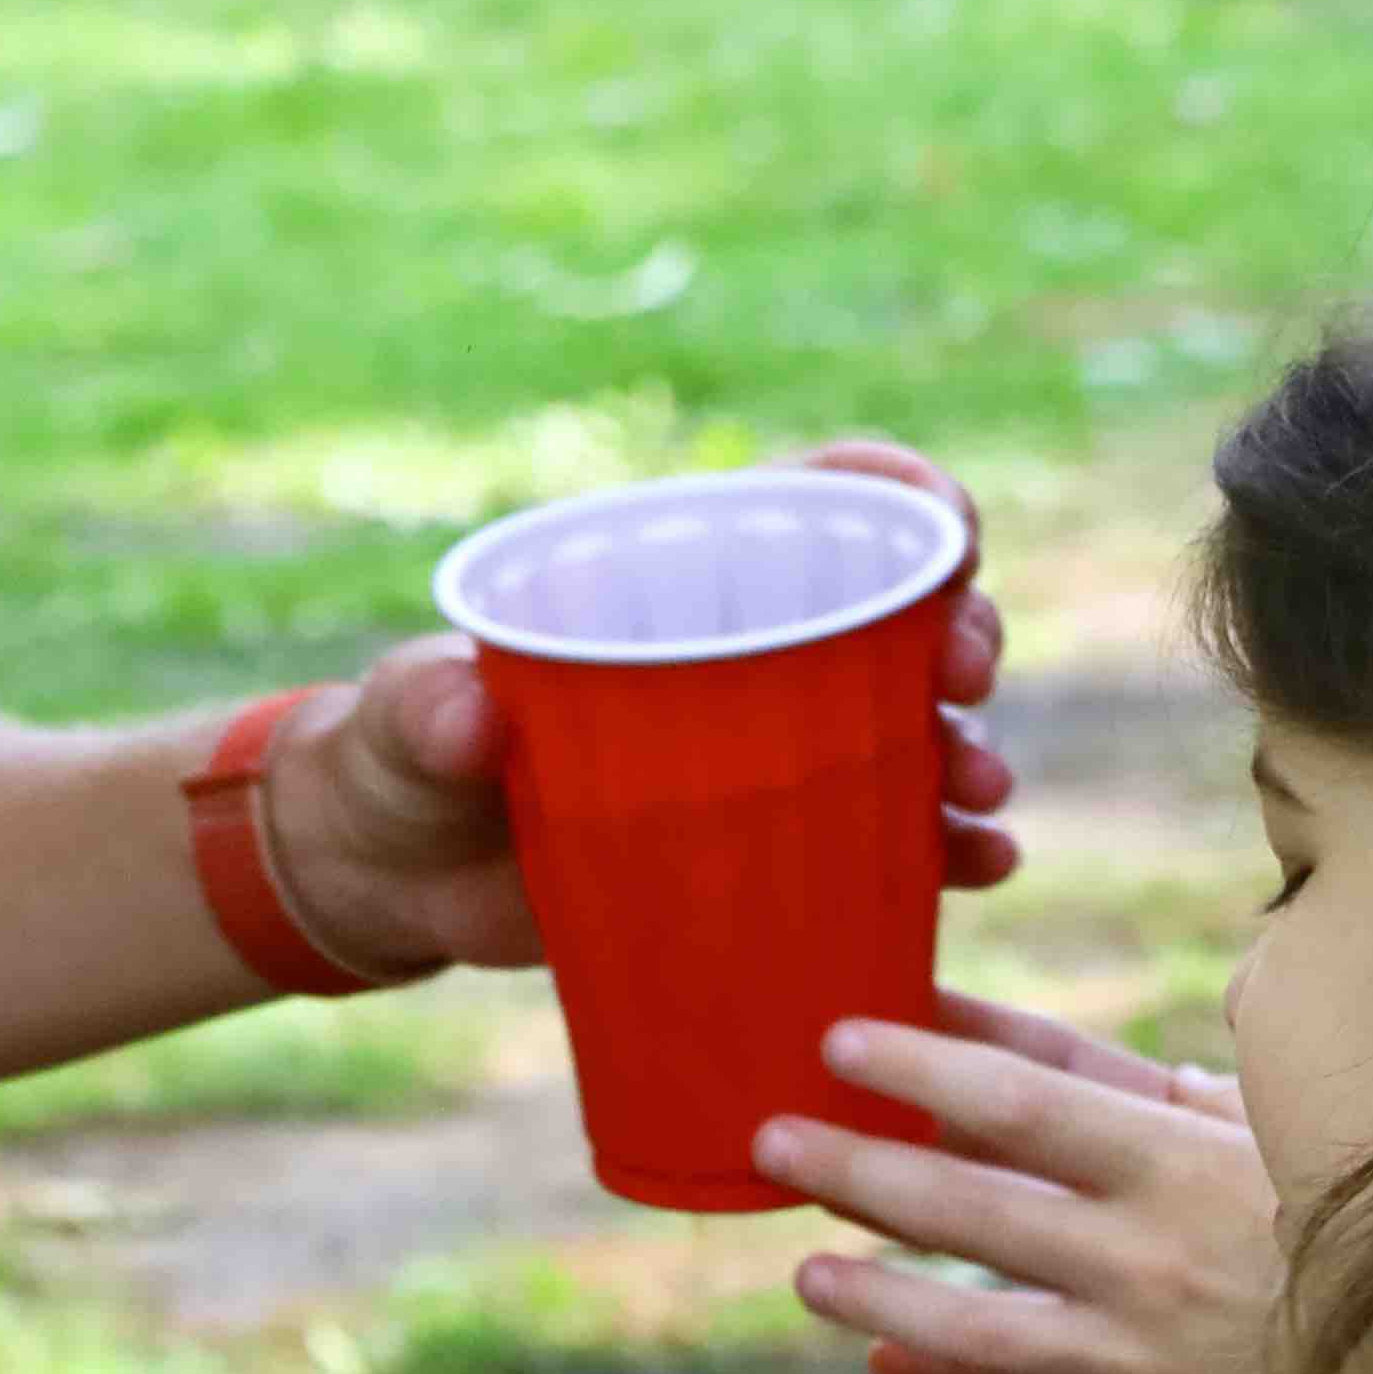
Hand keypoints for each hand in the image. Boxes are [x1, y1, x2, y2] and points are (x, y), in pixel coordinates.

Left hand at [272, 438, 1018, 981]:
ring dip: (964, 750)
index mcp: (675, 578)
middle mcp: (745, 654)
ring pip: (910, 730)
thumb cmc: (398, 755)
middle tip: (964, 677)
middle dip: (960, 628)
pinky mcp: (769, 850)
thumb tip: (471, 721)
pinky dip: (945, 847)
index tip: (952, 534)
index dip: (904, 495)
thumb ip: (425, 709)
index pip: (819, 499)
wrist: (394, 878)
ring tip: (976, 793)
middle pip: (897, 612)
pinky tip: (977, 864)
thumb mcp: (403, 721)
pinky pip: (884, 838)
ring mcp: (768, 755)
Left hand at [759, 994, 1296, 1373]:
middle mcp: (1142, 1261)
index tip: (833, 1036)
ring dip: (882, 1305)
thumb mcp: (1272, 1124)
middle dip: (855, 1174)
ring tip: (809, 1280)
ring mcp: (1149, 1363)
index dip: (915, 1066)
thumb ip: (1142, 1085)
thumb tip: (1008, 1041)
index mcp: (1175, 1164)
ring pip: (979, 1335)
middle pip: (965, 1211)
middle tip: (771, 1143)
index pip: (1014, 1103)